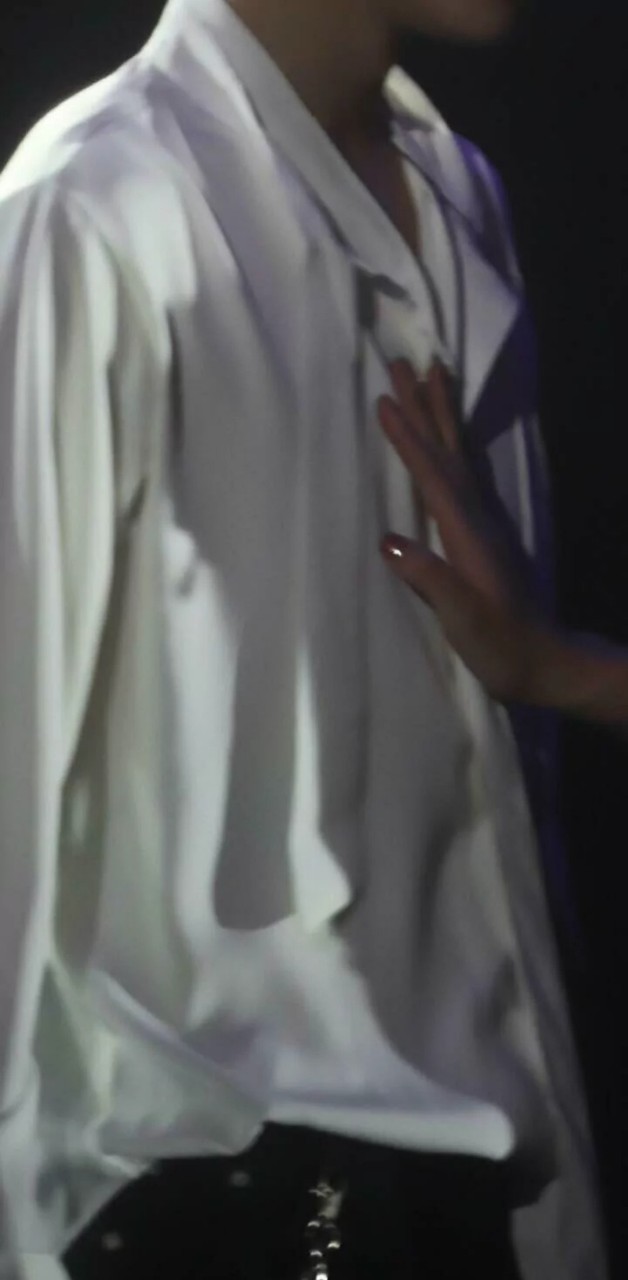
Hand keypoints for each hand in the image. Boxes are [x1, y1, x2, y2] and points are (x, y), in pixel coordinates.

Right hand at [377, 358, 559, 704]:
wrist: (545, 663)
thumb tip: (388, 541)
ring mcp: (485, 525)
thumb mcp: (463, 618)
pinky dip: (453, 448)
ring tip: (433, 377)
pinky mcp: (486, 537)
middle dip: (426, 407)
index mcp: (467, 534)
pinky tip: (449, 443)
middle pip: (448, 451)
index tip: (386, 400)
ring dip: (442, 417)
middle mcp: (478, 519)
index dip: (409, 439)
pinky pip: (464, 475)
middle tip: (405, 362)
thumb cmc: (500, 646)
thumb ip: (430, 579)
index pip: (433, 475)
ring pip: (459, 457)